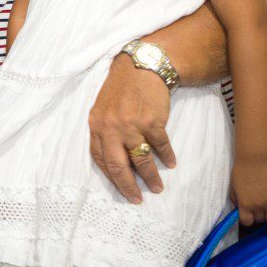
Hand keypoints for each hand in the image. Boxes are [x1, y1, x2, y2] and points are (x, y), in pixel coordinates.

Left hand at [88, 55, 175, 202]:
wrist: (141, 67)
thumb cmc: (121, 90)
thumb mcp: (103, 109)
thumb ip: (105, 132)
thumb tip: (115, 160)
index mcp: (96, 126)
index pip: (100, 159)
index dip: (111, 177)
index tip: (120, 189)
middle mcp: (111, 128)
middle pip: (118, 166)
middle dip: (127, 186)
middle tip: (136, 198)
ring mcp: (131, 126)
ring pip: (141, 160)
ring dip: (151, 176)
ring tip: (157, 187)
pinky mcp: (152, 122)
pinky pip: (160, 146)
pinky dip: (166, 157)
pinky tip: (170, 163)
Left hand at [231, 154, 266, 225]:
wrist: (255, 161)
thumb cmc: (240, 172)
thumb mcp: (233, 187)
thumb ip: (236, 200)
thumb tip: (239, 209)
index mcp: (245, 204)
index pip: (247, 222)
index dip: (246, 220)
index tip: (246, 216)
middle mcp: (258, 206)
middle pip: (260, 220)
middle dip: (256, 217)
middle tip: (255, 211)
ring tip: (265, 210)